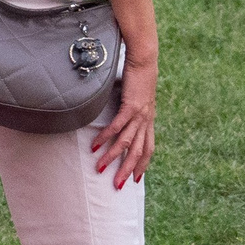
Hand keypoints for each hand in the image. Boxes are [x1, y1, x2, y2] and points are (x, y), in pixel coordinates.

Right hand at [91, 52, 157, 187]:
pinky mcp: (131, 105)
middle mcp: (146, 120)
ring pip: (126, 142)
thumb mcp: (138, 97)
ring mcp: (140, 114)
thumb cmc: (139, 76)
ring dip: (112, 157)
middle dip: (127, 170)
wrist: (145, 59)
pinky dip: (106, 137)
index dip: (143, 165)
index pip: (148, 148)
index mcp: (149, 120)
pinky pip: (117, 126)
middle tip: (117, 185)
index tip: (136, 180)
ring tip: (99, 168)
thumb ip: (132, 109)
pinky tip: (95, 146)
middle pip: (138, 152)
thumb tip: (123, 116)